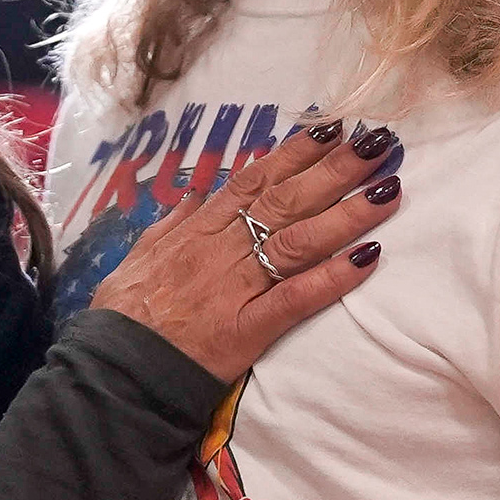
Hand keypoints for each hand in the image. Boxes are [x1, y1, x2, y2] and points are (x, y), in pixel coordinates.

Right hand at [91, 117, 402, 379]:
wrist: (112, 371)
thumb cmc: (123, 317)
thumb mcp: (139, 257)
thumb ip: (170, 225)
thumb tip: (193, 195)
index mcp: (196, 231)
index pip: (252, 181)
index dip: (293, 153)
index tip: (329, 128)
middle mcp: (220, 250)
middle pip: (285, 200)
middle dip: (333, 169)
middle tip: (377, 143)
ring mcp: (235, 287)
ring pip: (298, 241)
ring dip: (346, 213)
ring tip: (387, 189)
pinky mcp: (246, 329)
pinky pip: (296, 298)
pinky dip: (332, 277)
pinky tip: (368, 258)